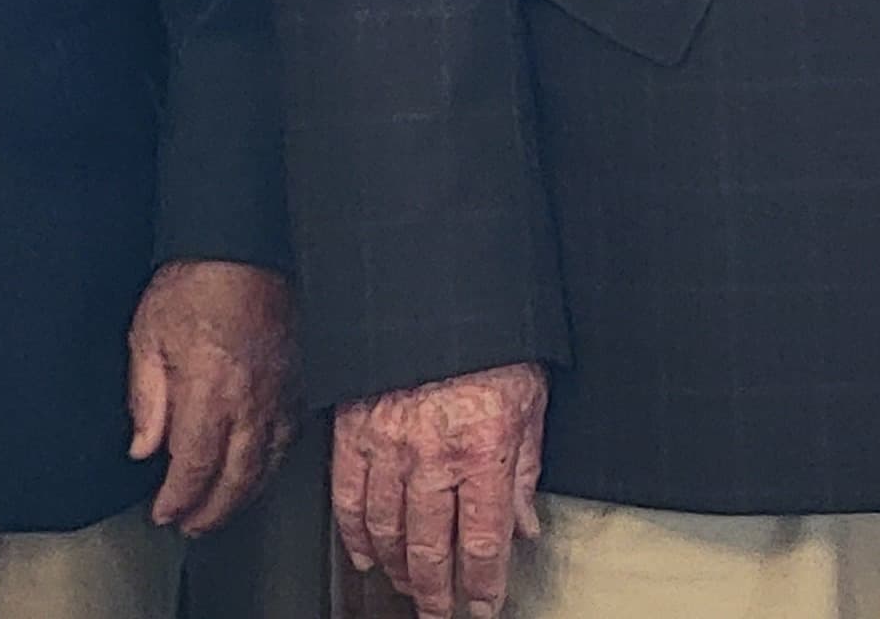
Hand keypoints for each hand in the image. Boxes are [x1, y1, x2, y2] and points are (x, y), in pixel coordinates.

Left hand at [125, 257, 298, 535]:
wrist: (241, 244)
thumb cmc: (195, 282)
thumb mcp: (147, 337)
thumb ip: (145, 399)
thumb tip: (144, 448)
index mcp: (210, 391)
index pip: (195, 467)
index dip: (179, 500)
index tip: (163, 513)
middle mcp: (251, 399)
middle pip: (236, 477)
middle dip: (211, 511)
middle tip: (191, 525)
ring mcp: (280, 390)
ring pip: (267, 462)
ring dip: (243, 494)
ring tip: (222, 508)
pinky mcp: (297, 377)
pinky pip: (289, 434)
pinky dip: (272, 461)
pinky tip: (259, 467)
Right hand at [333, 362, 545, 617]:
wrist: (445, 292)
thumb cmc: (493, 341)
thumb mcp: (531, 402)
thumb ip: (525, 469)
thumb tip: (524, 524)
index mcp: (483, 448)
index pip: (483, 541)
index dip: (483, 585)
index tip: (484, 604)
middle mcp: (433, 454)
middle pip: (429, 548)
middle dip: (437, 591)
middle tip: (442, 609)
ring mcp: (388, 444)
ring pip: (386, 530)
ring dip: (397, 569)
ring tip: (409, 587)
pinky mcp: (355, 429)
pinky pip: (348, 496)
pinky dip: (354, 533)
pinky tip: (365, 553)